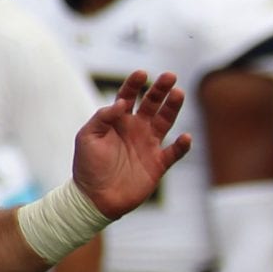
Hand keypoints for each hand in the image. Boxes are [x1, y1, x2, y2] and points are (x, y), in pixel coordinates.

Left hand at [71, 72, 191, 220]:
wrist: (96, 198)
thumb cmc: (87, 166)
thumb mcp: (87, 137)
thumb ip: (102, 118)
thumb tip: (120, 104)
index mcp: (117, 121)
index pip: (128, 96)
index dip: (134, 84)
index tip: (141, 73)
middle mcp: (136, 129)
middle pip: (152, 104)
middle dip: (161, 89)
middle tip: (170, 76)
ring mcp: (149, 145)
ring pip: (166, 121)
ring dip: (173, 108)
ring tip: (179, 93)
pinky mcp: (158, 164)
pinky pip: (174, 152)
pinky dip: (182, 145)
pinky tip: (185, 137)